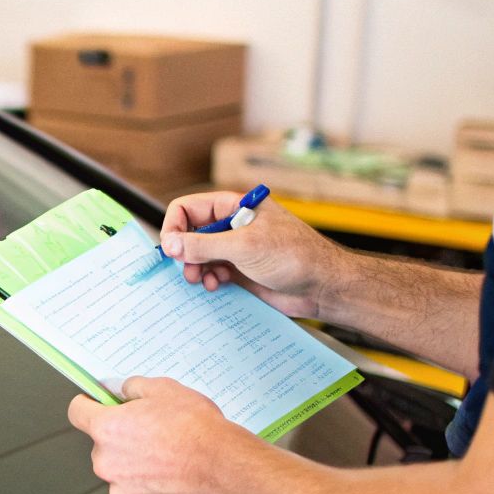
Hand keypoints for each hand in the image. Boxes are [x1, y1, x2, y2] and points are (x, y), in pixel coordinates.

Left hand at [67, 376, 252, 493]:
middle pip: (103, 446)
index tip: (96, 405)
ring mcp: (122, 491)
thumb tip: (121, 390)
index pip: (77, 412)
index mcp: (107, 429)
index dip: (88, 405)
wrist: (225, 467)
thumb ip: (132, 388)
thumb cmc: (198, 429)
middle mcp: (107, 462)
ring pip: (121, 474)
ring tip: (169, 460)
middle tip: (153, 434)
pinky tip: (174, 480)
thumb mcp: (164, 389)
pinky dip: (152, 491)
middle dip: (122, 440)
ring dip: (137, 468)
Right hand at [159, 192, 348, 319]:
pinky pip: (213, 272)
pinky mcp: (241, 270)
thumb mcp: (244, 246)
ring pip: (199, 255)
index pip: (189, 208)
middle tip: (187, 268)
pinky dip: (209, 279)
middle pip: (190, 233)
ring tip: (201, 280)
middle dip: (184, 252)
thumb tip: (170, 244)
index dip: (174, 226)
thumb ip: (204, 244)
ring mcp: (236, 249)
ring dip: (195, 268)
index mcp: (234, 207)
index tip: (171, 249)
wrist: (323, 286)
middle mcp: (232, 226)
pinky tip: (216, 286)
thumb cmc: (295, 256)